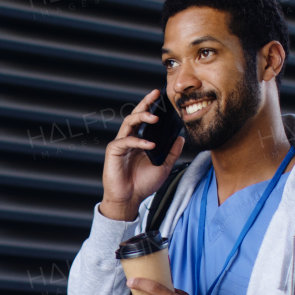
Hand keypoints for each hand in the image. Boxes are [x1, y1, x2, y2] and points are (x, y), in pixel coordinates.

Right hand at [99, 89, 185, 220]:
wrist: (129, 199)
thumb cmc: (143, 184)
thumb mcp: (164, 166)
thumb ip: (172, 152)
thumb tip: (181, 137)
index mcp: (139, 140)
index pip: (145, 120)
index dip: (151, 107)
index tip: (161, 97)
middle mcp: (129, 138)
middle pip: (135, 115)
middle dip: (145, 103)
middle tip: (155, 95)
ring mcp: (121, 143)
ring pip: (129, 123)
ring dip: (141, 117)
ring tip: (154, 118)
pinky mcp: (113, 151)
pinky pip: (126, 141)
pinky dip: (139, 141)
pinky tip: (150, 145)